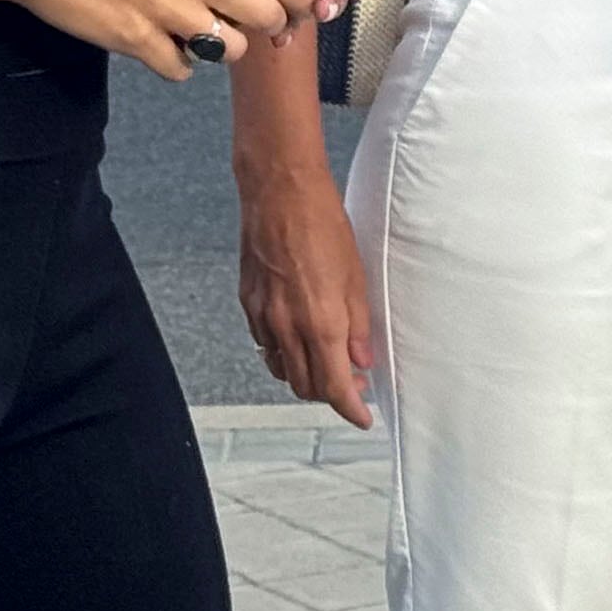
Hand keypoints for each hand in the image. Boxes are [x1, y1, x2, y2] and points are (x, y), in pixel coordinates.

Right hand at [1, 0, 311, 80]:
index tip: (302, 2)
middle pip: (266, 17)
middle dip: (272, 25)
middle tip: (263, 26)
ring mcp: (168, 13)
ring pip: (228, 49)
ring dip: (224, 45)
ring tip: (208, 33)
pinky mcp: (137, 41)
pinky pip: (181, 68)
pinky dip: (180, 63)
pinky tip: (168, 47)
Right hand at [238, 164, 378, 426]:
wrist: (280, 193)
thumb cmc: (324, 225)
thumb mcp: (355, 276)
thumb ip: (359, 324)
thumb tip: (363, 360)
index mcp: (320, 323)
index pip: (334, 387)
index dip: (350, 408)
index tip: (363, 418)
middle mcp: (287, 327)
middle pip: (305, 386)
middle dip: (330, 393)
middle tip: (353, 383)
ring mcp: (263, 317)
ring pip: (282, 369)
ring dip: (305, 376)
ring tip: (328, 363)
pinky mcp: (248, 304)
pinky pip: (265, 346)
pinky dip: (283, 353)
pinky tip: (299, 339)